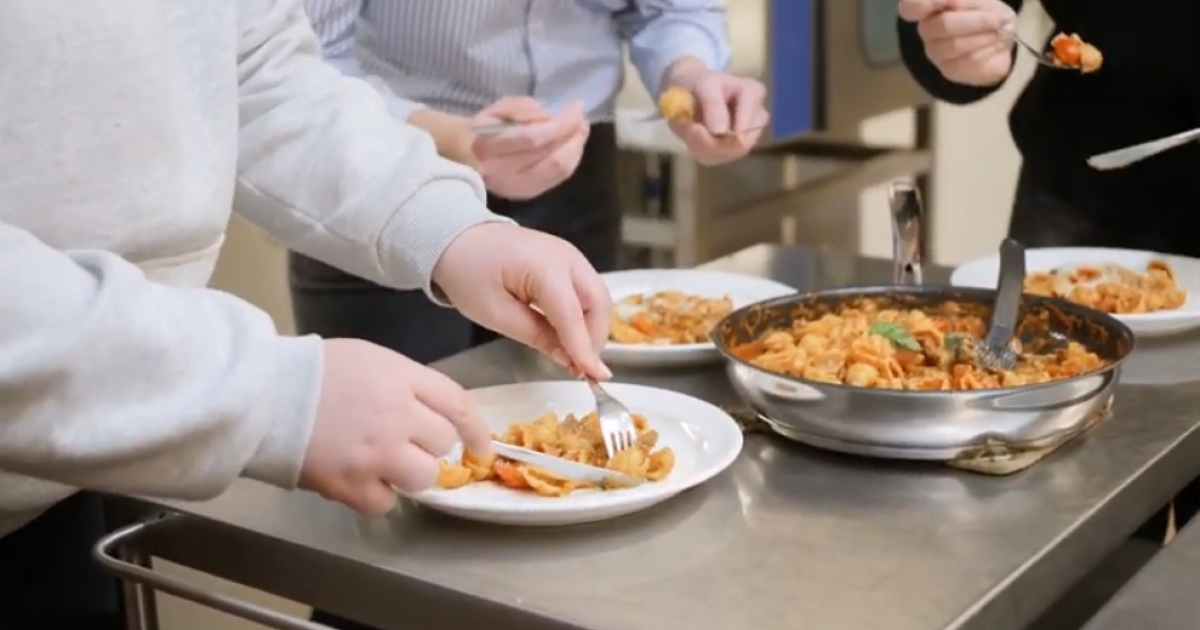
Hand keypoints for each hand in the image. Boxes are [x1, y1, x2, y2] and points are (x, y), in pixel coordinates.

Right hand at [299, 339, 493, 514]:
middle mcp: (398, 417)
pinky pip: (386, 502)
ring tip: (381, 462)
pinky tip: (359, 478)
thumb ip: (404, 384)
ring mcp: (378, 454)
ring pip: (424, 476)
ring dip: (409, 472)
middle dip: (429, 443)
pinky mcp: (353, 485)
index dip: (475, 428)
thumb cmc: (312, 371)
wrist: (263, 395)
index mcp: (401, 379)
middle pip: (443, 441)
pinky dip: (377, 495)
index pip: (457, 404)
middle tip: (403, 441)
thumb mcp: (369, 359)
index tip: (481, 445)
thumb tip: (430, 413)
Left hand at [432, 223, 611, 379]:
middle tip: (583, 371)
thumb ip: (537, 336)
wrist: (457, 238)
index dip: (585, 349)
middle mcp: (567, 256)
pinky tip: (572, 338)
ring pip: (597, 297)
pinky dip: (584, 316)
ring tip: (578, 358)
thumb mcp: (496, 314)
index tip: (597, 378)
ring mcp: (570, 256)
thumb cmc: (468, 274)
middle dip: (595, 339)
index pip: (573, 315)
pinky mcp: (567, 261)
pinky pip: (586, 291)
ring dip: (592, 329)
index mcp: (545, 266)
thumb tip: (570, 360)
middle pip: (598, 303)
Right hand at [470, 97, 589, 199]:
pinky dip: (571, 160)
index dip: (562, 123)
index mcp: (489, 149)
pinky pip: (558, 178)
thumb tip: (549, 116)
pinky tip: (572, 146)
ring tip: (580, 130)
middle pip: (551, 157)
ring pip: (559, 171)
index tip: (577, 106)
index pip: (534, 138)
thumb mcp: (498, 108)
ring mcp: (516, 189)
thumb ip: (521, 107)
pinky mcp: (527, 195)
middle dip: (574, 136)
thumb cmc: (485, 128)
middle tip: (582, 119)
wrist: (467, 156)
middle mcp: (502, 174)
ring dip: (576, 148)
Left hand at [665, 67, 768, 165]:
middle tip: (690, 130)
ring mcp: (750, 134)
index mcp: (754, 94)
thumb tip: (721, 132)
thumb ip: (713, 105)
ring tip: (693, 130)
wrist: (690, 89)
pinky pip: (719, 158)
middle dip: (710, 143)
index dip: (718, 134)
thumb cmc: (699, 83)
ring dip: (704, 147)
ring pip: (728, 155)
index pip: (744, 125)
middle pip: (740, 146)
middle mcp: (758, 116)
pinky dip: (702, 151)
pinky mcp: (736, 148)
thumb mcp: (703, 85)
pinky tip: (697, 137)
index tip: (694, 127)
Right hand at [898, 0, 1015, 86]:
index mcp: (929, 8)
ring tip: (1000, 30)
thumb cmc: (985, 11)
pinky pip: (968, 60)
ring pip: (956, 45)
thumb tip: (955, 3)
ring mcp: (935, 52)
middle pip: (943, 24)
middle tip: (998, 18)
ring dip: (985, 36)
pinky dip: (988, 49)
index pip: (910, 6)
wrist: (1001, 37)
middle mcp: (927, 30)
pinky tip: (996, 44)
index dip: (925, 3)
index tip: (947, 1)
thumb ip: (965, 1)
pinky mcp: (948, 70)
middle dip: (976, 21)